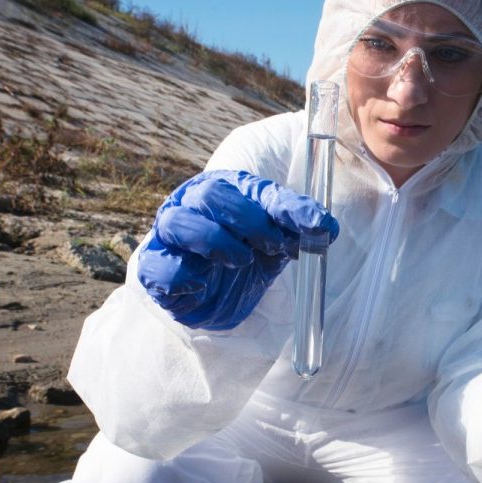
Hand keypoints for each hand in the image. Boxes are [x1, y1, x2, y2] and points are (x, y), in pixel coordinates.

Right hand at [137, 170, 338, 328]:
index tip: (319, 226)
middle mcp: (193, 204)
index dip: (288, 207)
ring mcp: (170, 235)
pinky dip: (181, 277)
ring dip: (215, 242)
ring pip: (177, 223)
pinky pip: (158, 268)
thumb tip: (327, 228)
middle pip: (210, 195)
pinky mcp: (155, 268)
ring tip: (241, 261)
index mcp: (227, 188)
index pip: (257, 190)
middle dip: (248, 221)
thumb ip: (297, 228)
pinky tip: (203, 286)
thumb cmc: (249, 254)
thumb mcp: (278, 240)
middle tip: (273, 245)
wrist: (220, 294)